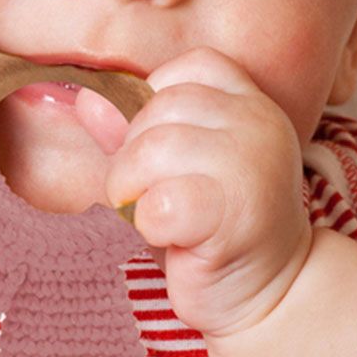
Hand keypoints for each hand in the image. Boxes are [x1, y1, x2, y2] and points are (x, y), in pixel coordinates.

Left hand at [84, 47, 312, 338]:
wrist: (271, 291)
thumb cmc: (214, 226)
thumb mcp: (173, 168)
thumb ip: (131, 131)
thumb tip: (85, 99)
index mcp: (249, 102)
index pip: (189, 66)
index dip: (152, 102)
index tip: (159, 152)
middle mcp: (257, 122)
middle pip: (159, 107)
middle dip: (130, 156)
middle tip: (148, 194)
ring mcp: (252, 164)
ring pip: (152, 150)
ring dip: (131, 190)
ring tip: (153, 216)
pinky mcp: (236, 213)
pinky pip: (160, 202)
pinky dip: (148, 224)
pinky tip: (171, 237)